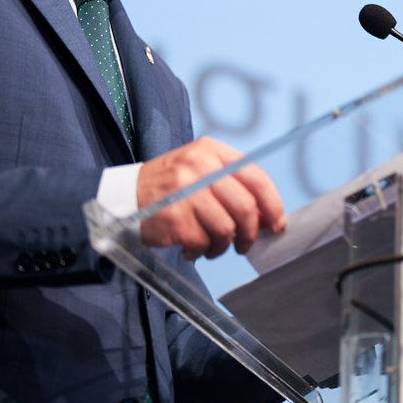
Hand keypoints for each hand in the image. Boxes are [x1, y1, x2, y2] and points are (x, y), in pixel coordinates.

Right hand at [137, 136, 286, 258]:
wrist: (125, 194)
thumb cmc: (172, 186)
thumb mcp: (201, 171)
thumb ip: (234, 187)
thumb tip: (267, 218)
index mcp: (212, 151)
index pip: (256, 177)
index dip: (272, 204)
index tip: (277, 224)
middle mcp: (199, 166)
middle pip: (245, 207)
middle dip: (251, 233)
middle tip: (245, 244)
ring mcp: (185, 191)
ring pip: (226, 229)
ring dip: (223, 246)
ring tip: (211, 246)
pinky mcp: (173, 216)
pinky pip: (202, 242)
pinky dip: (201, 251)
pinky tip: (191, 247)